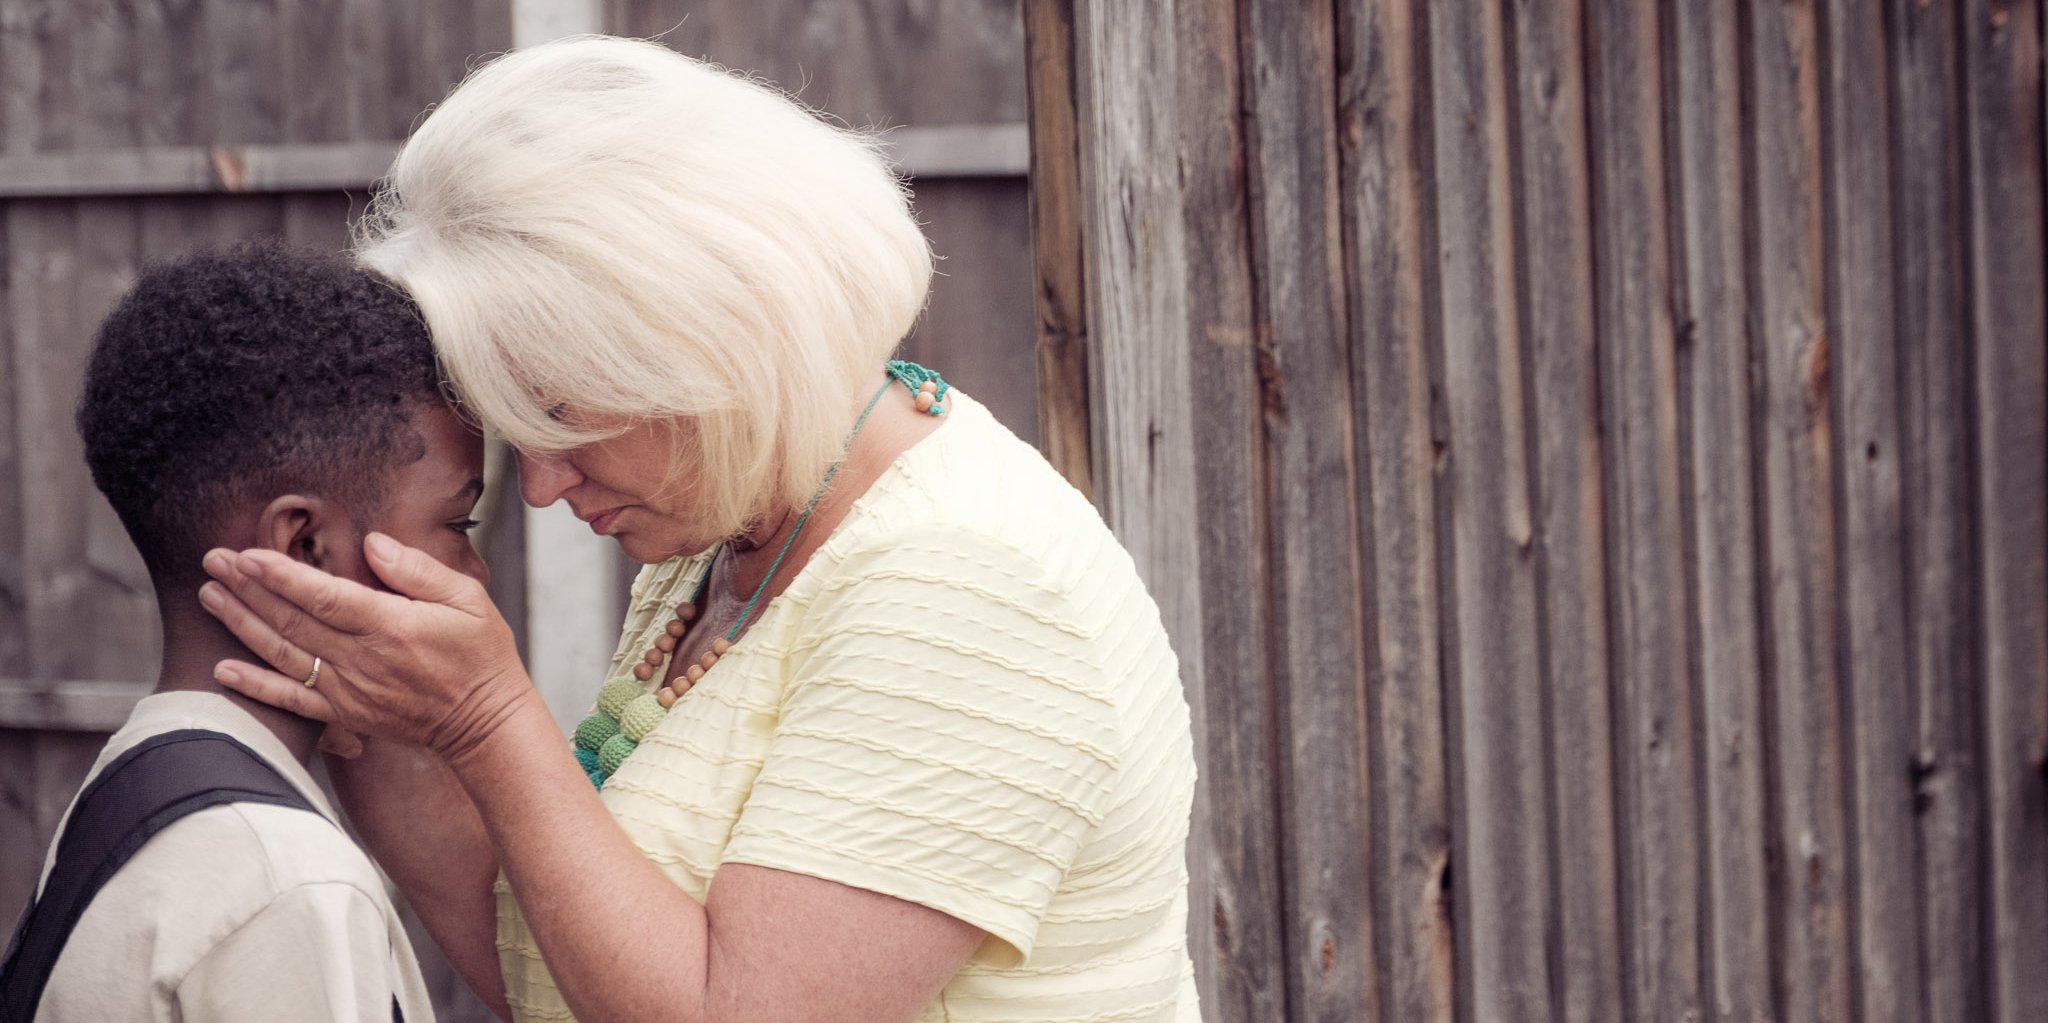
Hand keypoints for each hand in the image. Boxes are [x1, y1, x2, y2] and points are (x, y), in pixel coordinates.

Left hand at [197, 532, 535, 763]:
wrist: (485, 723)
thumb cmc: (481, 656)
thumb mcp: (468, 599)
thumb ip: (417, 570)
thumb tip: (372, 543)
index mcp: (391, 627)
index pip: (325, 596)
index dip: (282, 575)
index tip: (247, 555)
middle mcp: (363, 660)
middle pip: (293, 620)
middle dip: (248, 588)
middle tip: (213, 561)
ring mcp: (349, 691)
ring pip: (283, 654)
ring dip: (242, 624)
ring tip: (210, 595)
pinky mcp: (344, 714)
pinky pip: (291, 700)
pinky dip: (255, 686)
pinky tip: (223, 670)